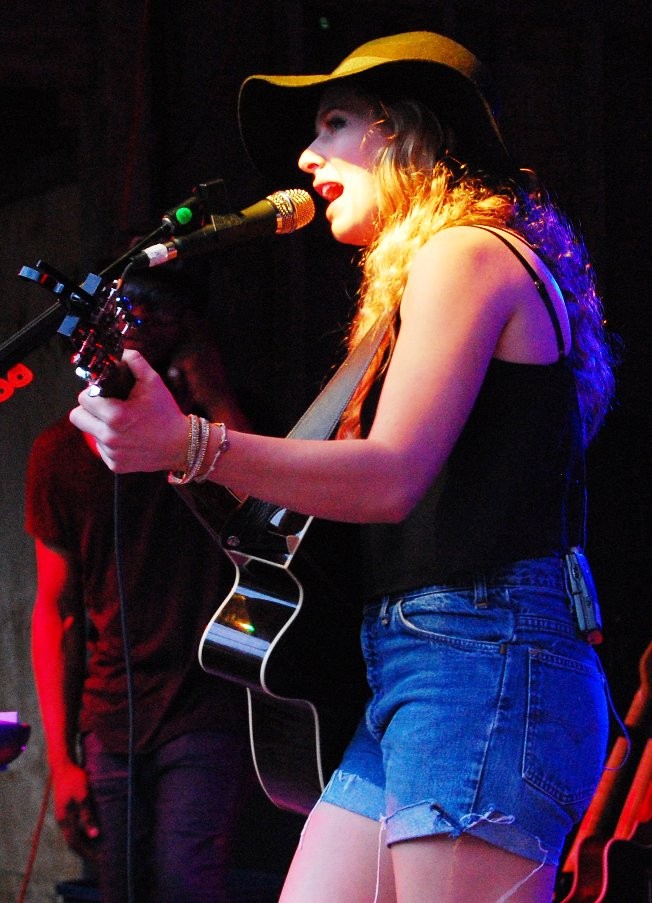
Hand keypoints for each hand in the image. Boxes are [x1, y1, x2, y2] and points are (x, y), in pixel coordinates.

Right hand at [52, 761, 99, 859]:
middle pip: (72, 842)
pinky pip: (72, 828)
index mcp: (65, 819)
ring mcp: (62, 815)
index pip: (75, 843)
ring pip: (71, 835)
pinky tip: (90, 832)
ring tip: (97, 847)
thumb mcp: (83, 796)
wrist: (62, 765)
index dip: (87, 853)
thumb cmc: (75, 779)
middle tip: (99, 857)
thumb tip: (94, 835)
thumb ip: (87, 815)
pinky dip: (81, 834)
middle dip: (85, 851)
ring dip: (83, 843)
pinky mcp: (64, 810)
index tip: (99, 859)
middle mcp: (62, 820)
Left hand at [69, 349, 187, 472]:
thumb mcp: (154, 382)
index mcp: (116, 415)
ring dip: (99, 426)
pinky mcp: (115, 465)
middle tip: (105, 408)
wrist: (181, 445)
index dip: (93, 393)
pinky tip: (126, 438)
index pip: (83, 399)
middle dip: (88, 410)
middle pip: (77, 417)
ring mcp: (111, 453)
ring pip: (89, 433)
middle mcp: (110, 437)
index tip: (104, 394)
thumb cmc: (166, 413)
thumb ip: (134, 362)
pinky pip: (101, 449)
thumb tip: (120, 351)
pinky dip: (109, 443)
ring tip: (119, 423)